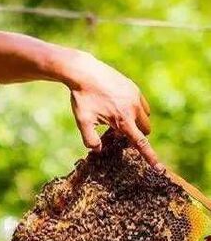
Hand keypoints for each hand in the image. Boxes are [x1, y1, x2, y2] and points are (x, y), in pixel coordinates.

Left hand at [68, 52, 161, 170]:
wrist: (84, 72)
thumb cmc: (82, 98)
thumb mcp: (83, 122)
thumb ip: (90, 140)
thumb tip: (98, 150)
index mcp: (123, 120)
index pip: (140, 143)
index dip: (150, 157)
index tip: (158, 168)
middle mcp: (134, 109)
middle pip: (145, 130)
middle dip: (136, 135)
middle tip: (116, 133)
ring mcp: (135, 96)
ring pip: (145, 116)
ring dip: (136, 122)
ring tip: (115, 119)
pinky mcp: (133, 87)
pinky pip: (141, 104)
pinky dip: (134, 110)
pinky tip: (116, 106)